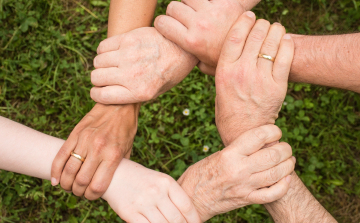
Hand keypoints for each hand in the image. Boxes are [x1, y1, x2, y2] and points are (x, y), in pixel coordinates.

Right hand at [51, 103, 139, 199]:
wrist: (119, 104)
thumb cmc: (126, 128)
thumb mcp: (128, 149)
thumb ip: (119, 166)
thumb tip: (111, 181)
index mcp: (113, 155)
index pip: (97, 185)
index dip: (92, 196)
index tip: (91, 196)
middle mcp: (98, 149)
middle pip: (81, 181)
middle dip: (78, 191)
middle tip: (79, 192)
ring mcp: (85, 140)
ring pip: (69, 170)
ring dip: (66, 183)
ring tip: (68, 186)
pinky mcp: (76, 133)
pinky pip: (61, 155)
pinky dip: (55, 170)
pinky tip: (55, 179)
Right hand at [90, 27, 197, 103]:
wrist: (183, 49)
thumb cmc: (169, 73)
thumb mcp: (156, 92)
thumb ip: (133, 96)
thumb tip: (109, 96)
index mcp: (139, 92)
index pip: (102, 96)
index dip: (97, 94)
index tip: (99, 91)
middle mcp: (132, 75)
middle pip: (96, 78)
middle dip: (99, 79)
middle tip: (108, 77)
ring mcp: (129, 56)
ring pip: (98, 61)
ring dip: (102, 64)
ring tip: (113, 64)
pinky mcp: (128, 39)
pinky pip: (103, 47)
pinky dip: (104, 51)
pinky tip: (114, 52)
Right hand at [103, 159, 200, 222]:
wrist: (115, 174)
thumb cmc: (142, 179)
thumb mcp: (160, 180)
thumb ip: (173, 195)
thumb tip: (188, 216)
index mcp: (166, 182)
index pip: (186, 206)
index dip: (194, 220)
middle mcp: (156, 192)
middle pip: (177, 219)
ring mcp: (143, 203)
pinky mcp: (130, 213)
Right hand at [154, 0, 244, 74]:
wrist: (253, 50)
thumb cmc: (226, 60)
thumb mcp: (205, 65)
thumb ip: (191, 59)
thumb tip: (181, 57)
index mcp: (191, 41)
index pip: (162, 22)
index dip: (162, 23)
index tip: (167, 26)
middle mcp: (199, 24)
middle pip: (173, 7)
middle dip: (175, 13)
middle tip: (184, 19)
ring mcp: (211, 12)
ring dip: (189, 3)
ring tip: (195, 11)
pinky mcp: (225, 2)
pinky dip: (205, 0)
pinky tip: (209, 7)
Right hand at [178, 125, 294, 221]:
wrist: (191, 198)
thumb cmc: (201, 173)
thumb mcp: (217, 155)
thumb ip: (238, 149)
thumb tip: (260, 142)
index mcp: (229, 154)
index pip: (259, 136)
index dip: (273, 131)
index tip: (276, 131)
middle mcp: (238, 169)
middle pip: (273, 155)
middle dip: (285, 149)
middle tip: (286, 147)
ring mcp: (244, 186)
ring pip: (277, 173)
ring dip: (288, 165)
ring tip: (289, 160)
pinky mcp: (247, 200)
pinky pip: (272, 194)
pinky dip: (284, 186)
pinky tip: (286, 179)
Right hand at [214, 13, 293, 145]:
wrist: (244, 132)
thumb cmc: (228, 109)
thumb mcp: (218, 87)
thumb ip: (220, 68)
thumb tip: (221, 50)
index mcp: (224, 71)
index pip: (235, 36)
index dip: (244, 21)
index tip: (249, 15)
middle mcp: (242, 72)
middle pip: (255, 35)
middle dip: (261, 24)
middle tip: (264, 24)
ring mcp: (261, 79)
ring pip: (271, 43)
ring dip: (276, 30)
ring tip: (276, 29)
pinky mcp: (277, 86)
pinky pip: (285, 57)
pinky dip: (287, 44)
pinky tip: (286, 40)